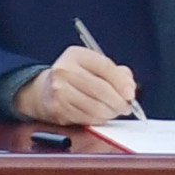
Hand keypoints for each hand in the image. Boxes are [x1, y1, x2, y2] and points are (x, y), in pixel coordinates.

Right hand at [13, 41, 139, 127]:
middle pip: (101, 89)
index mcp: (75, 55)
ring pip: (95, 106)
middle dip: (119, 101)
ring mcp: (59, 90)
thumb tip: (129, 86)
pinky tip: (101, 115)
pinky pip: (87, 118)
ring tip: (114, 111)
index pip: (105, 67)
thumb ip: (116, 72)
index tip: (130, 93)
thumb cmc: (74, 78)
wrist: (44, 91)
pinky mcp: (59, 109)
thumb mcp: (92, 66)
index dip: (122, 82)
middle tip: (126, 107)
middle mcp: (64, 70)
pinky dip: (99, 119)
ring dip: (110, 112)